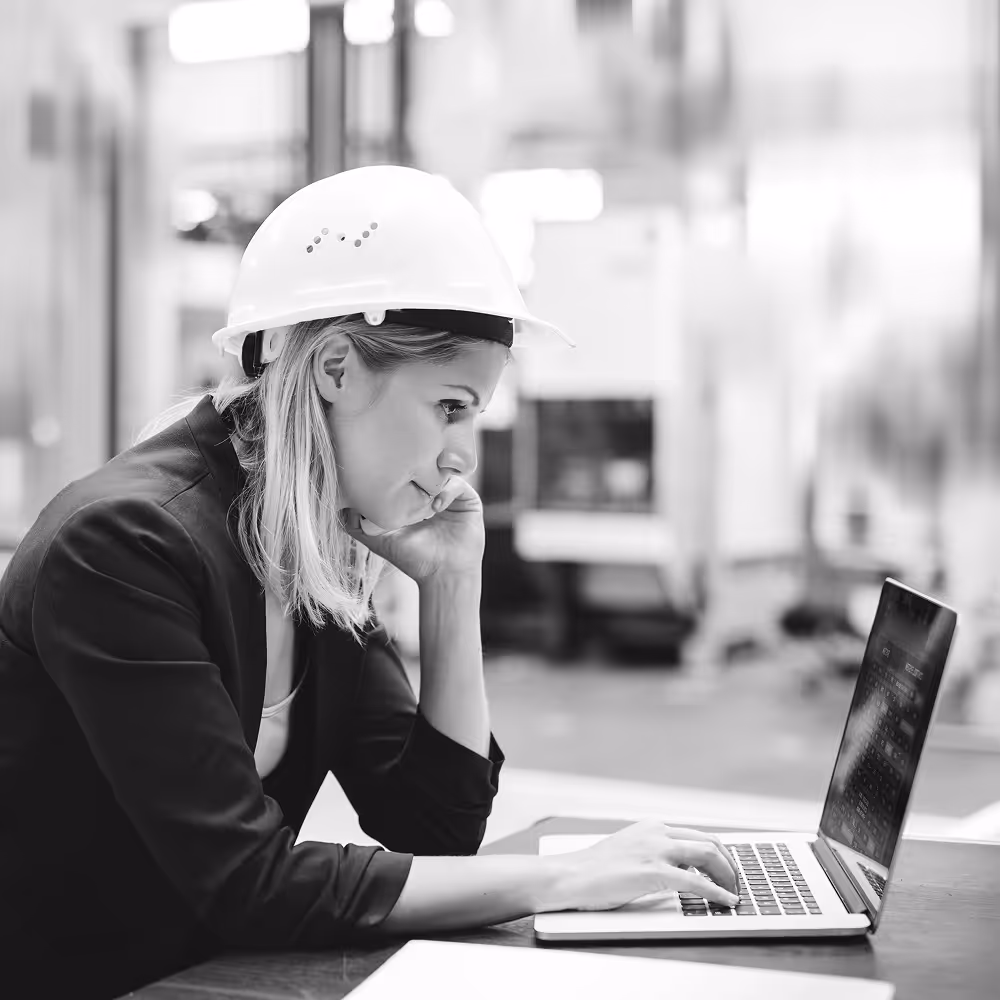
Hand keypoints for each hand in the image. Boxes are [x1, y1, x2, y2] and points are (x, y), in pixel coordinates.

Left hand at [342, 476, 484, 583]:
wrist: (443, 575)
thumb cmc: (413, 559)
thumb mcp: (380, 540)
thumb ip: (358, 525)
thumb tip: (338, 508)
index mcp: (414, 499)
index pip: (405, 475)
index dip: (396, 472)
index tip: (385, 471)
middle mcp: (432, 494)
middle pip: (424, 470)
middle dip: (415, 469)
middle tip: (403, 472)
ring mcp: (451, 496)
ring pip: (441, 473)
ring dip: (430, 480)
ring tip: (421, 494)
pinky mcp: (468, 500)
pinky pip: (458, 484)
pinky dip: (446, 491)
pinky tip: (436, 507)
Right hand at [545, 820, 740, 911]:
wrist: (570, 875)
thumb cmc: (595, 870)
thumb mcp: (630, 851)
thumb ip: (655, 854)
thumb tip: (684, 870)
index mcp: (652, 826)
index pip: (697, 835)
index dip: (719, 854)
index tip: (728, 870)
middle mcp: (657, 832)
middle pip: (709, 842)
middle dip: (729, 863)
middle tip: (736, 884)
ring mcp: (655, 850)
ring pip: (708, 855)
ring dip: (728, 876)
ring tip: (734, 893)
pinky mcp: (653, 872)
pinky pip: (696, 882)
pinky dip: (717, 892)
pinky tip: (727, 902)